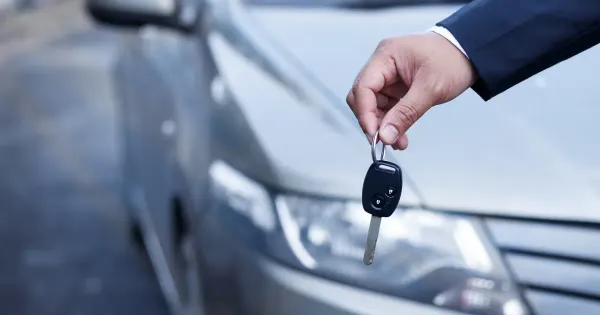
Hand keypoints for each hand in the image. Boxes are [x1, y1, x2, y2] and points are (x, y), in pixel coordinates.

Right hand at [347, 32, 475, 149]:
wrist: (469, 53)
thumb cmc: (452, 60)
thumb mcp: (431, 89)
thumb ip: (406, 114)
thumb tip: (385, 135)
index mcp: (386, 55)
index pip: (363, 87)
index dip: (364, 113)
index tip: (374, 134)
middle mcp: (382, 64)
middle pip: (362, 97)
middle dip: (371, 121)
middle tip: (384, 140)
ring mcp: (388, 76)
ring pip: (372, 106)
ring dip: (382, 126)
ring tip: (397, 141)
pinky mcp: (395, 87)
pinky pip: (385, 108)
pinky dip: (391, 123)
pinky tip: (400, 135)